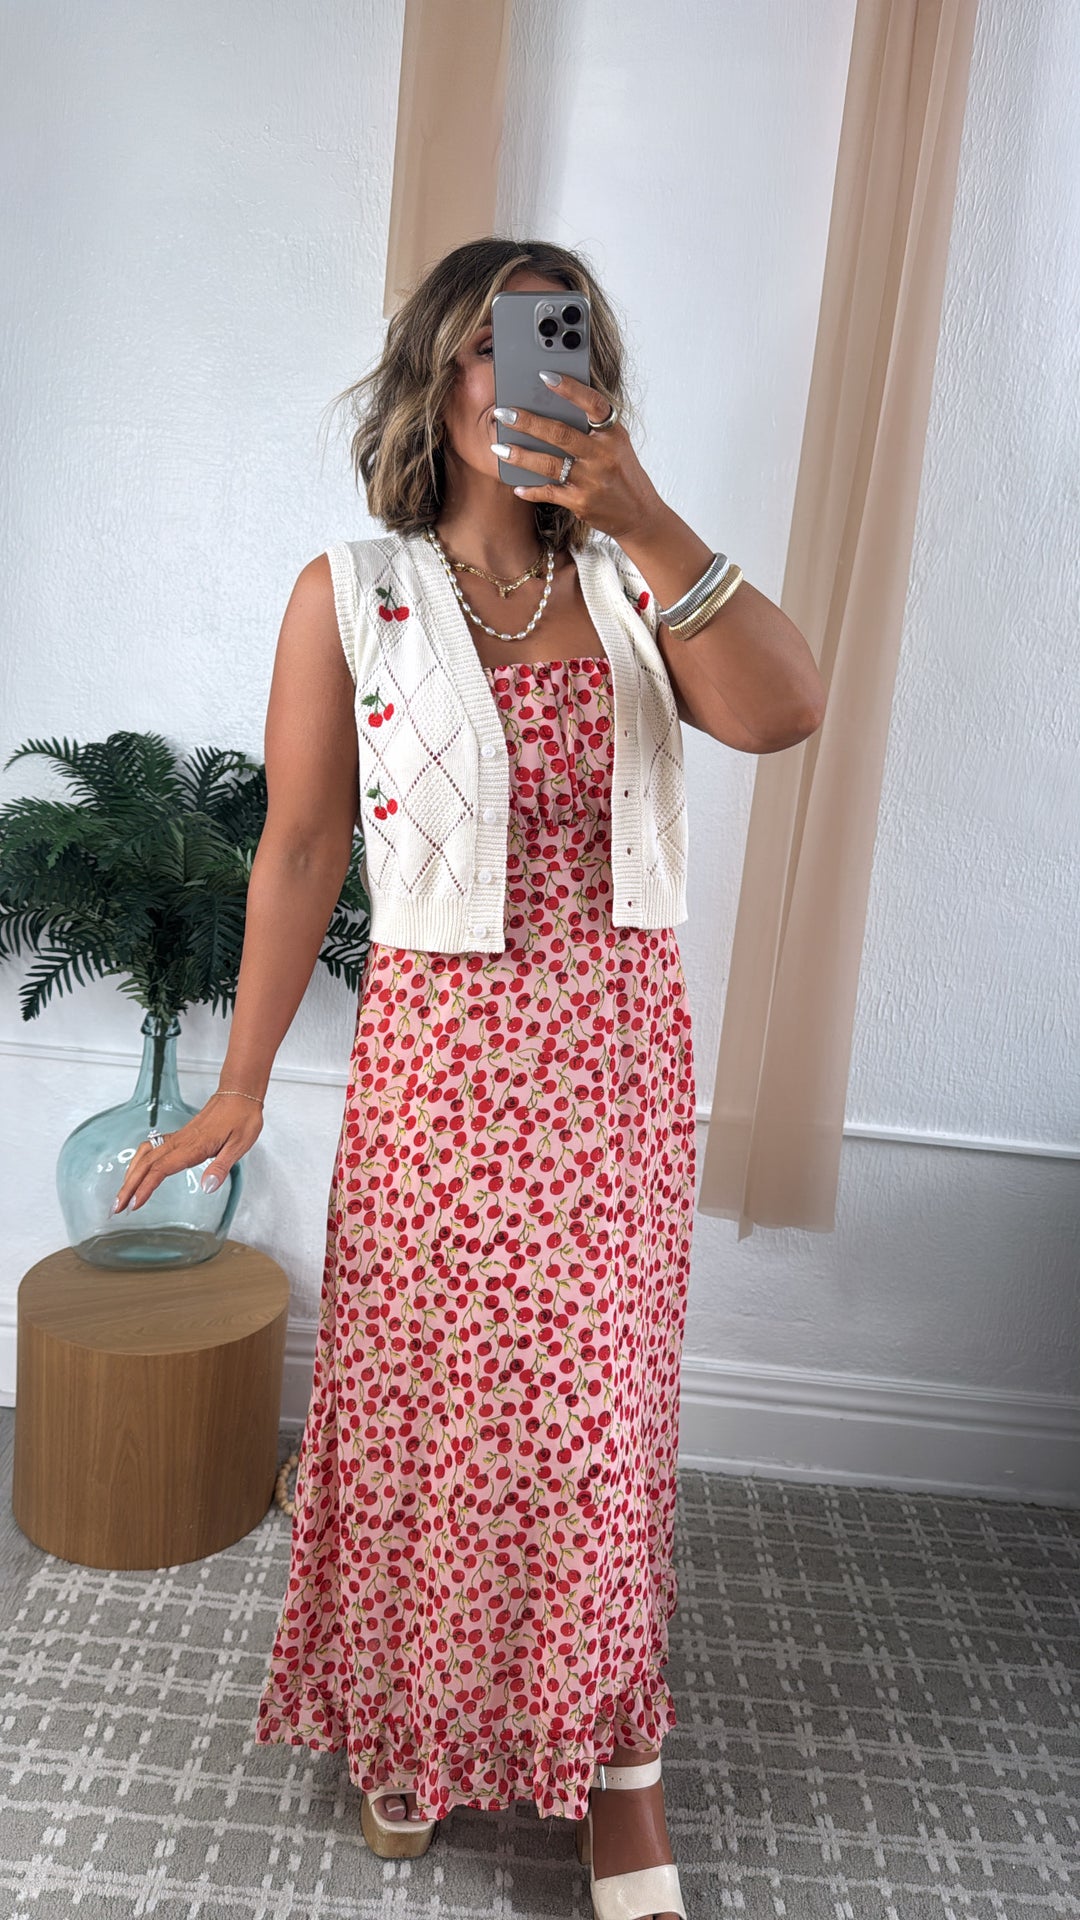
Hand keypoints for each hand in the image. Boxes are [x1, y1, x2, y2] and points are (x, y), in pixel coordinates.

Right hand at [111, 1093, 263, 1212]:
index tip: (134, 1204)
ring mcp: (178, 1137)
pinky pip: (152, 1148)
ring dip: (131, 1174)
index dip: (145, 1187)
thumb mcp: (239, 1145)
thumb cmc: (242, 1118)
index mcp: (193, 1147)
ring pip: (145, 1155)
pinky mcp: (180, 1135)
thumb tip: (207, 1188)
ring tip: (122, 1194)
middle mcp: (180, 1142)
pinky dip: (139, 1162)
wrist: (239, 1094)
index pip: (161, 1170)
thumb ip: (221, 1167)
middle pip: (146, 1164)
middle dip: (128, 1186)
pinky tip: (136, 1170)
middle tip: (116, 1207)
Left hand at [492, 369, 662, 544]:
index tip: (545, 375)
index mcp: (612, 434)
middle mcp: (603, 455)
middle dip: (528, 422)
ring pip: (549, 464)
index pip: (592, 404)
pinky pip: (549, 492)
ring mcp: (591, 480)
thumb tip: (552, 408)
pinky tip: (517, 485)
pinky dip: (531, 490)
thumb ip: (592, 427)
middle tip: (503, 413)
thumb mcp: (616, 443)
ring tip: (499, 447)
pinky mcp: (581, 502)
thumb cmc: (622, 473)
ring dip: (520, 455)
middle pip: (560, 434)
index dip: (569, 389)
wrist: (639, 514)